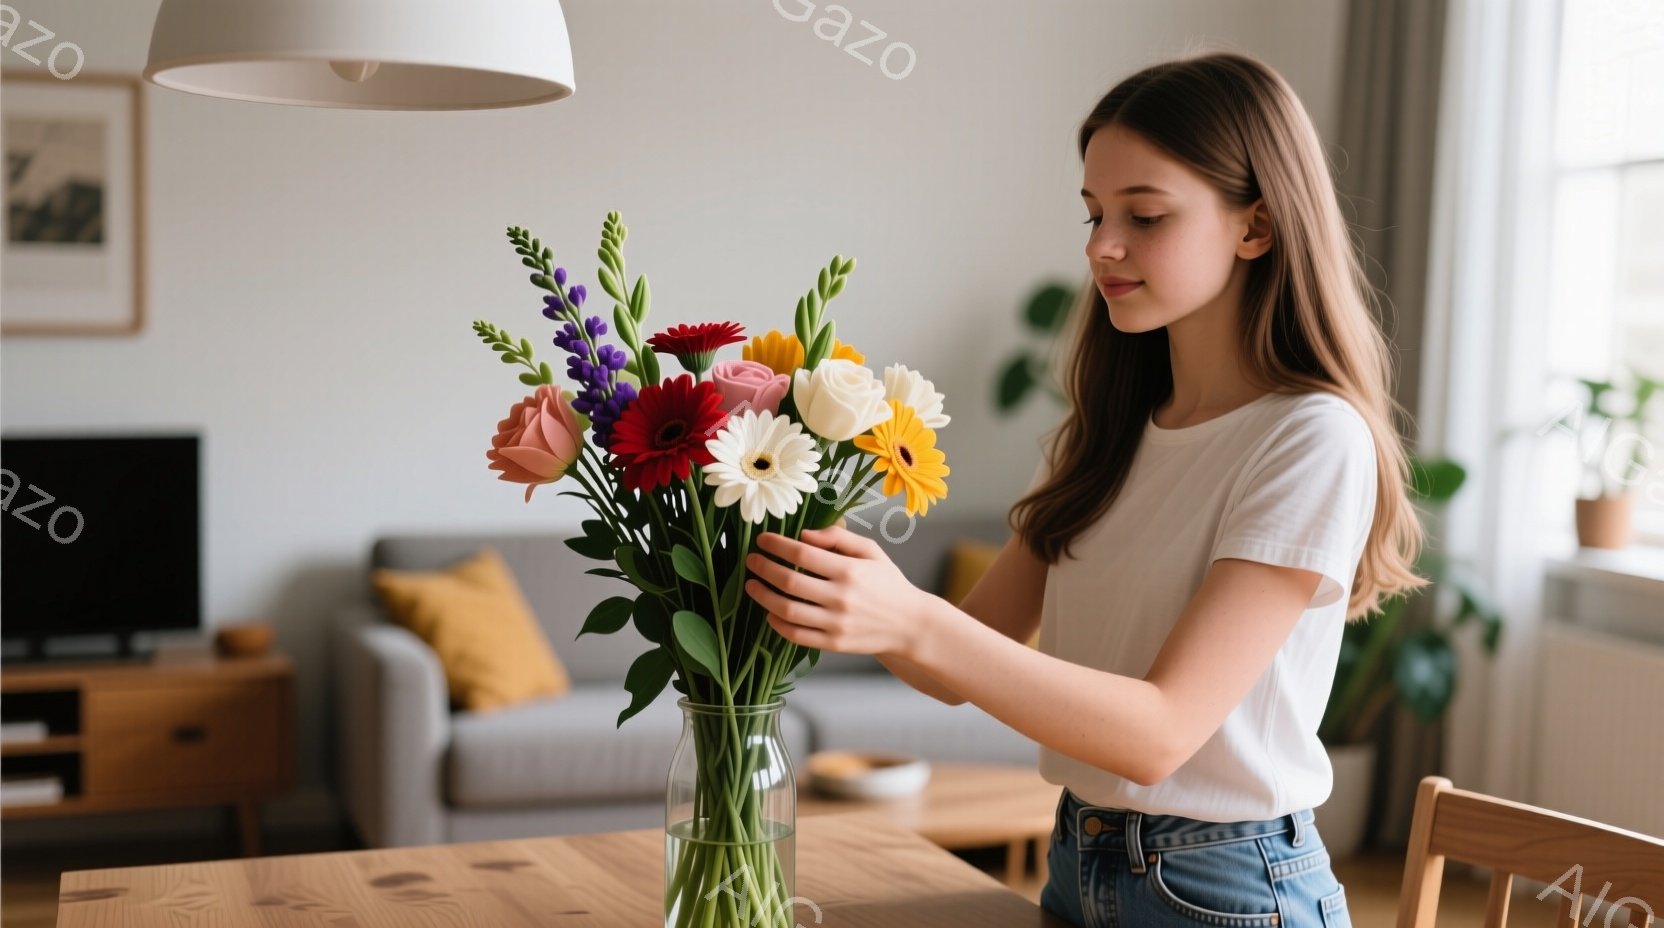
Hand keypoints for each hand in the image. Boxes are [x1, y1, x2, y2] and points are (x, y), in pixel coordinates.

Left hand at [745, 524, 930, 658]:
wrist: (909, 625)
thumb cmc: (887, 583)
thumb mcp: (871, 551)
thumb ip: (839, 538)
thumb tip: (804, 534)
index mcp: (850, 570)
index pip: (803, 553)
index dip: (777, 545)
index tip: (762, 540)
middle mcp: (841, 597)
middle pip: (789, 581)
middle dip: (763, 568)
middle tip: (751, 560)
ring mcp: (836, 624)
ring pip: (787, 610)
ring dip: (763, 596)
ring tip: (751, 585)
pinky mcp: (833, 644)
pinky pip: (796, 635)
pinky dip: (777, 624)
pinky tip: (770, 612)